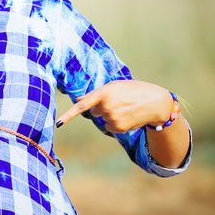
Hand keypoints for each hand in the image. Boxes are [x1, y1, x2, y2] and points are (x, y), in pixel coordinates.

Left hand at [55, 80, 172, 132]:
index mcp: (104, 93)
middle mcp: (106, 107)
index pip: (82, 105)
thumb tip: (78, 100)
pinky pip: (108, 126)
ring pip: (101, 119)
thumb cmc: (132, 90)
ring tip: (124, 108)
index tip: (58, 123)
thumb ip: (95, 94)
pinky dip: (115, 122)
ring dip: (109, 114)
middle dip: (101, 107)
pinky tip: (126, 116)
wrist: (155, 103)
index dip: (68, 115)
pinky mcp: (118, 128)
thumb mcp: (114, 86)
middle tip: (117, 101)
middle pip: (93, 111)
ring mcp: (112, 118)